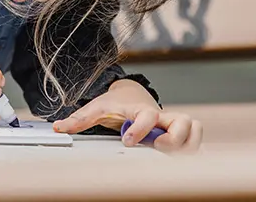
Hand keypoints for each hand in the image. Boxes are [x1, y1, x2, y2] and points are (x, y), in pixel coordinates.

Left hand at [52, 79, 201, 153]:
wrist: (131, 94)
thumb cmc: (115, 103)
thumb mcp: (96, 109)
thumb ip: (79, 119)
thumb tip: (58, 127)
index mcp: (139, 109)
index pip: (147, 116)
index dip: (140, 130)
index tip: (127, 141)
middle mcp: (160, 115)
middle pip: (183, 122)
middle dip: (174, 138)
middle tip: (158, 148)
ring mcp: (172, 123)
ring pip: (195, 128)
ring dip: (188, 143)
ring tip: (171, 155)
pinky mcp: (179, 131)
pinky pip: (197, 138)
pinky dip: (196, 148)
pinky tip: (185, 160)